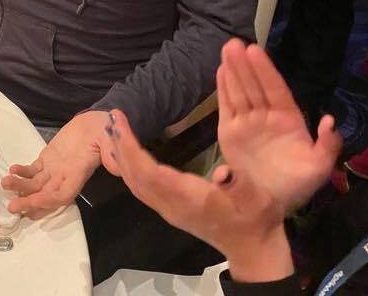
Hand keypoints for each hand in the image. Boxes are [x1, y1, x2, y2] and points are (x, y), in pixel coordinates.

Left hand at [1, 111, 111, 218]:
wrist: (97, 122)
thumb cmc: (105, 129)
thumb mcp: (111, 138)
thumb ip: (111, 152)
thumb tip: (116, 166)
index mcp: (79, 173)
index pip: (63, 195)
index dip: (49, 201)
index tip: (33, 202)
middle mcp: (65, 176)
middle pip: (45, 195)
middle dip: (29, 202)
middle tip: (12, 207)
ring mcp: (55, 168)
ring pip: (36, 184)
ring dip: (21, 187)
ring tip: (5, 183)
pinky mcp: (48, 158)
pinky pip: (33, 170)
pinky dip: (22, 172)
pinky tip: (12, 169)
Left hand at [104, 109, 294, 282]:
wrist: (253, 249)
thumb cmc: (256, 218)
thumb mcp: (255, 198)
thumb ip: (238, 184)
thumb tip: (223, 172)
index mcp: (188, 199)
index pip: (149, 173)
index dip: (131, 149)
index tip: (120, 124)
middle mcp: (171, 205)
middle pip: (135, 176)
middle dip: (120, 146)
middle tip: (111, 118)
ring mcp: (167, 208)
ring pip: (135, 182)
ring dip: (122, 155)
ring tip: (114, 129)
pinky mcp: (169, 208)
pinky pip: (141, 186)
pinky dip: (130, 165)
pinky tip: (128, 150)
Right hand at [217, 39, 341, 210]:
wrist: (266, 206)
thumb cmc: (295, 186)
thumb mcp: (318, 168)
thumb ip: (327, 145)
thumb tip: (330, 120)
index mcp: (288, 120)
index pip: (275, 89)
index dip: (265, 70)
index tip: (255, 50)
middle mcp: (266, 116)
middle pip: (254, 85)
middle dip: (245, 64)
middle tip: (234, 43)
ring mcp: (247, 122)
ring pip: (239, 91)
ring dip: (232, 70)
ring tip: (226, 49)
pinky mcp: (230, 131)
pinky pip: (226, 105)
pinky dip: (222, 88)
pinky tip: (220, 70)